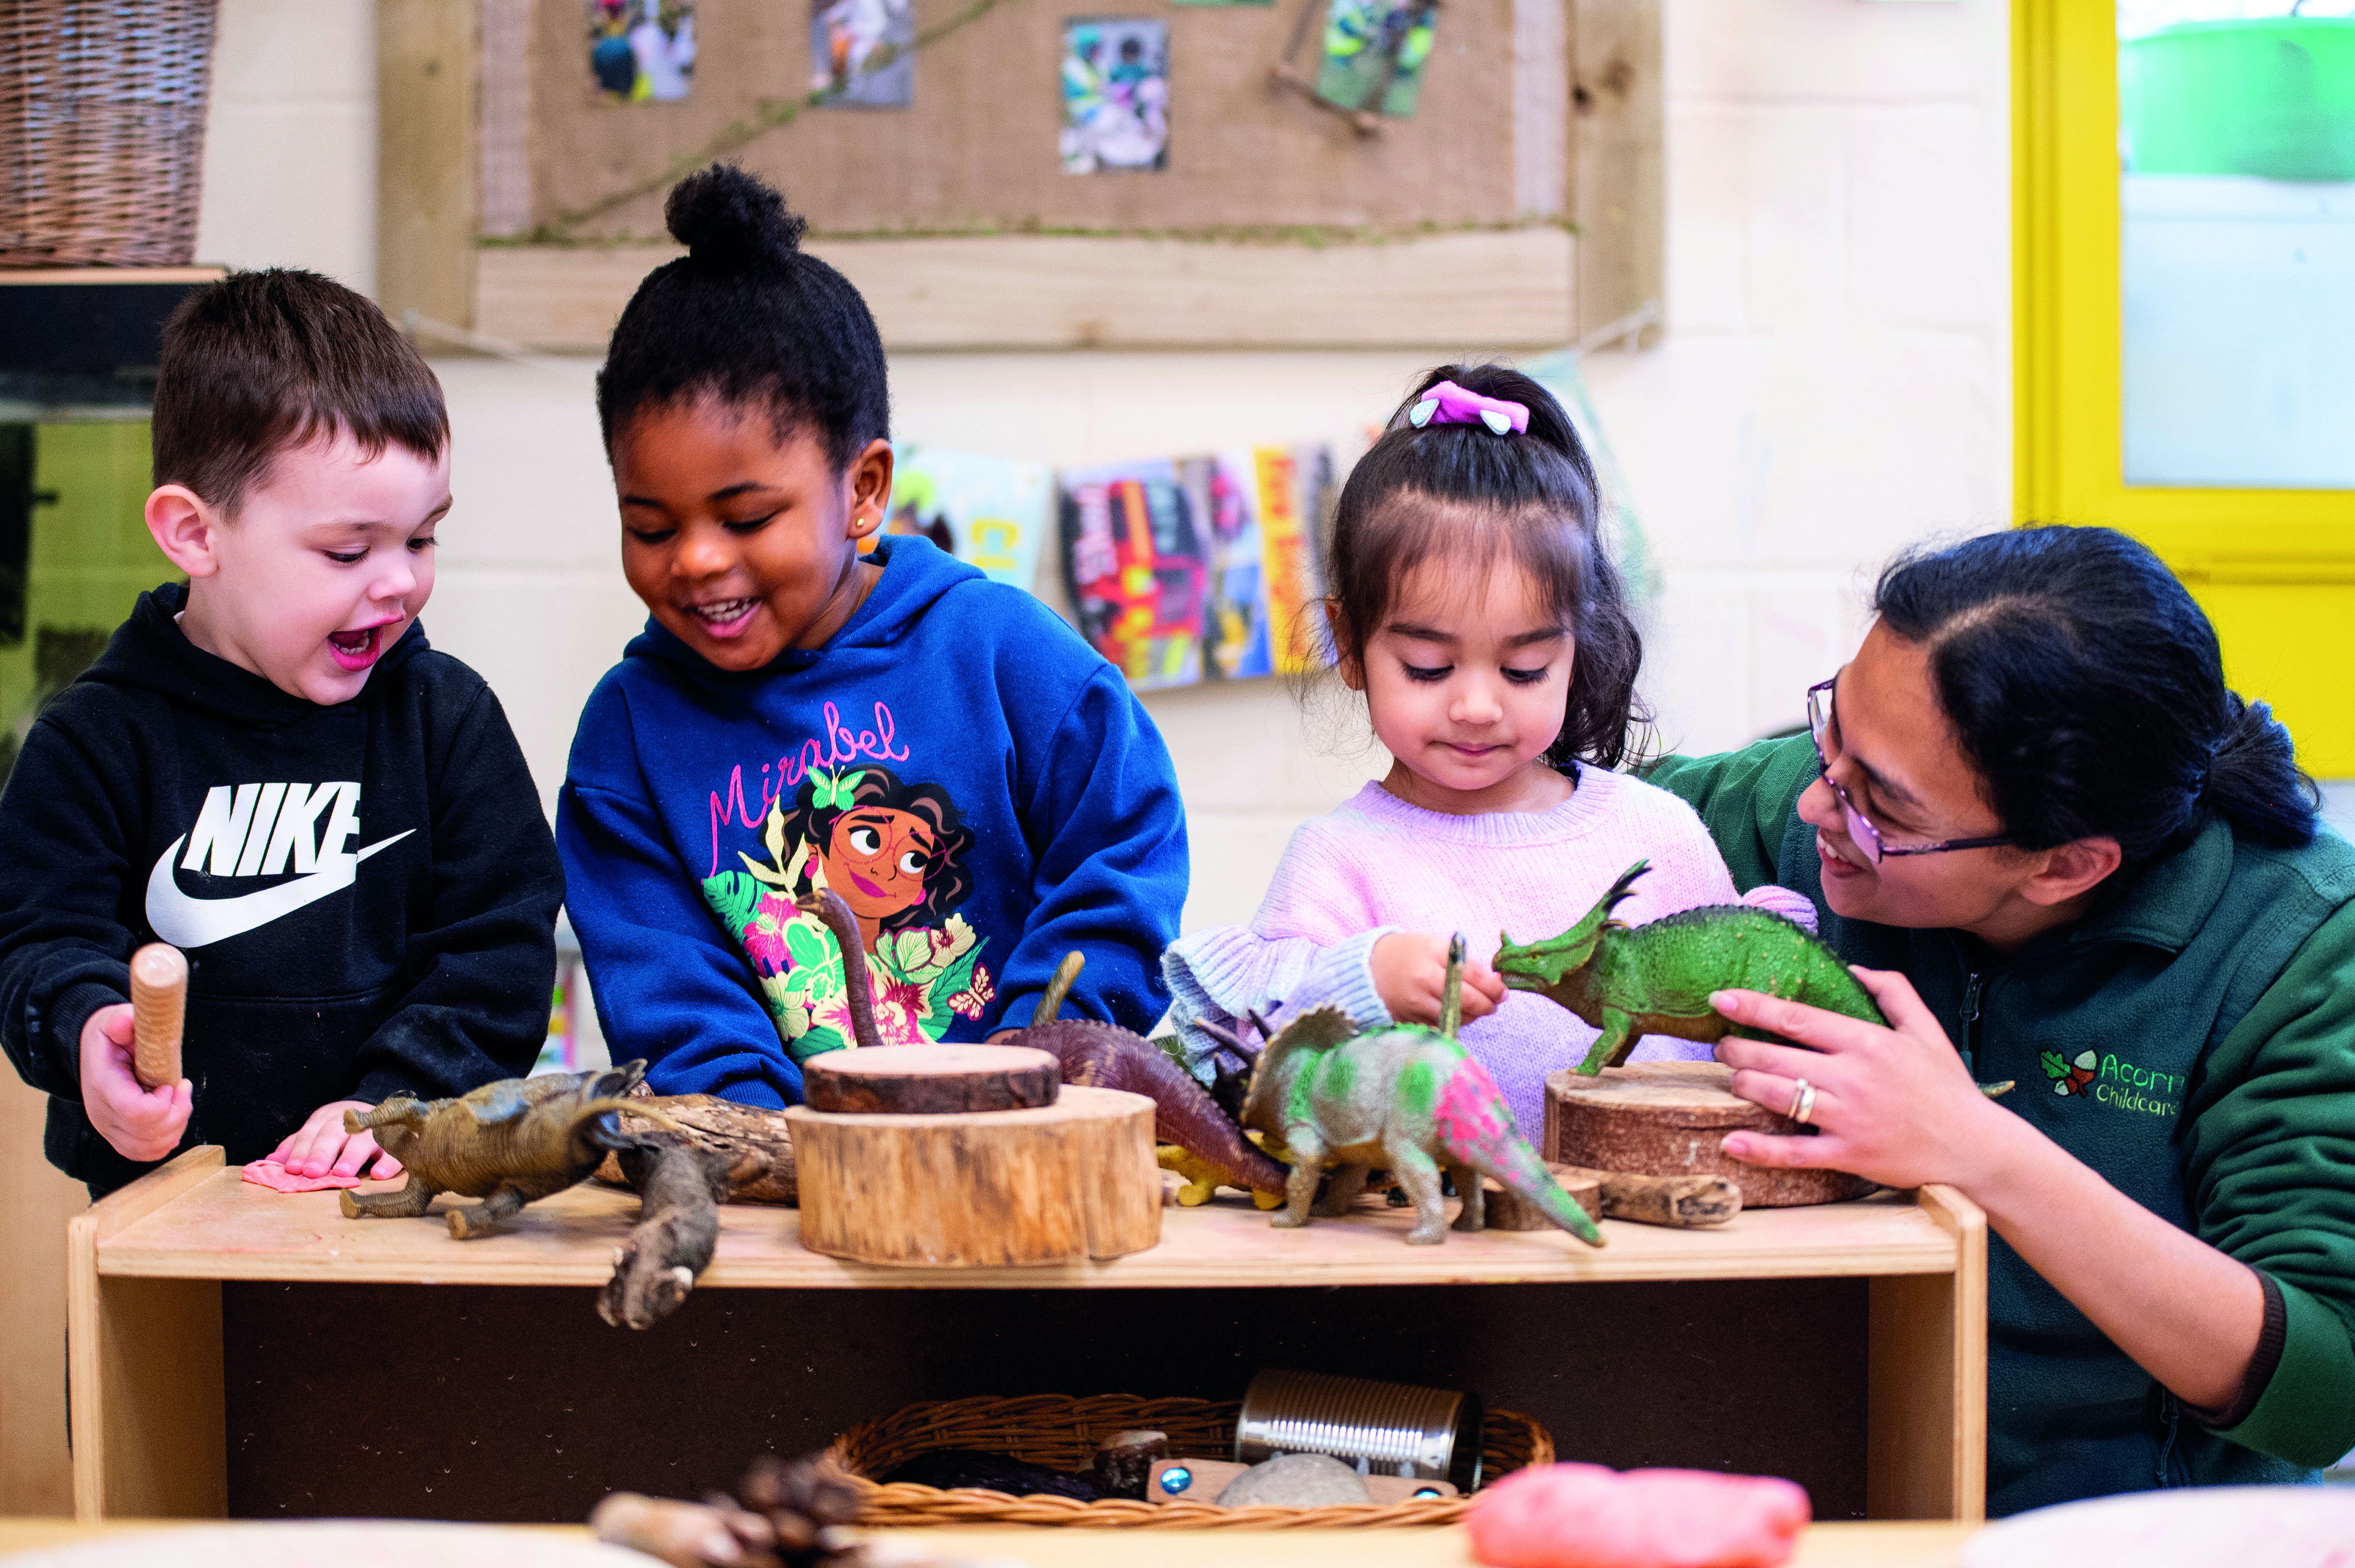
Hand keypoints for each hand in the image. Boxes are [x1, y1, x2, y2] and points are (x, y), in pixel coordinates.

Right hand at [79, 1003, 191, 1162]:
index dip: (162, 1103)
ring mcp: (109, 1128)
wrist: (93, 1052)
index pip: (134, 1111)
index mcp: (104, 1085)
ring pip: (148, 1148)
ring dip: (175, 1127)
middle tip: (183, 1089)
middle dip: (177, 1113)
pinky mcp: (118, 1136)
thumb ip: (121, 1022)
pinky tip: (173, 1117)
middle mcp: (103, 1113)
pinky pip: (145, 1153)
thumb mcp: (113, 1021)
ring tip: (180, 1101)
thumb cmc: (109, 1037)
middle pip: (146, 1134)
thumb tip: (125, 1022)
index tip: (172, 1084)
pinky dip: (166, 1140)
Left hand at [269, 1100, 401, 1179]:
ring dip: (352, 1155)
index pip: (311, 1133)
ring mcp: (375, 1128)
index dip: (301, 1150)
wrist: (383, 1109)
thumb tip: (268, 1162)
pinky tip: (379, 1175)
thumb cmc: (342, 1129)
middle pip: (334, 1133)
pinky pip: (396, 1148)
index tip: (292, 1169)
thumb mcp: (317, 1132)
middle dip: (322, 1152)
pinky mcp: (398, 1138)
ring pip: (364, 1138)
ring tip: (342, 1174)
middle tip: (312, 1172)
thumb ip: (296, 1146)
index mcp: (328, 1118)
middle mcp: (351, 1120)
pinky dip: (389, 1161)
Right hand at [1372, 933, 1504, 1027]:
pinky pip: (1442, 1025)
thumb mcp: (1436, 947)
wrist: (1370, 968)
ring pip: (1458, 1016)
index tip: (1502, 992)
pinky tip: (1455, 1014)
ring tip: (1475, 1009)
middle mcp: (1425, 978)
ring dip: (1472, 1016)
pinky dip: (1453, 1022)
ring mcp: (1417, 1001)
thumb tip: (1494, 983)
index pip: (1475, 974)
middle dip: (1487, 1005)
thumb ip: (1464, 963)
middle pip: (1469, 999)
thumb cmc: (1409, 954)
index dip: (1494, 987)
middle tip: (1494, 1005)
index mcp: (1435, 953)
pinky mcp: (1411, 1018)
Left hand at [1711, 967, 2009, 1190]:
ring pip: (1778, 1097)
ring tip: (1732, 1080)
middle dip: (1737, 1051)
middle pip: (1775, 1057)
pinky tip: (1731, 1142)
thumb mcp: (1927, 1030)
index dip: (1752, 1007)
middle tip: (1721, 1047)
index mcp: (1867, 1042)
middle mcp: (1852, 1077)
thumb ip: (1894, 992)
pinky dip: (1759, 1149)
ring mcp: (1848, 1118)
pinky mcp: (1848, 1155)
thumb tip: (1856, 969)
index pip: (1797, 1018)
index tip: (1719, 999)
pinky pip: (1794, 1152)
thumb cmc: (1948, 1088)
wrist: (1975, 1148)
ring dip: (1744, 1086)